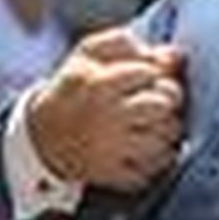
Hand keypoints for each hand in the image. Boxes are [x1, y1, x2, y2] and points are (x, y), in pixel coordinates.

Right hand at [27, 27, 183, 193]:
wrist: (44, 135)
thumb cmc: (75, 88)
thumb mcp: (88, 54)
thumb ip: (127, 45)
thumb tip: (174, 56)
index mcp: (98, 83)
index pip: (150, 71)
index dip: (156, 72)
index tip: (147, 77)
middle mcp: (106, 117)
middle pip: (163, 104)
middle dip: (168, 100)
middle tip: (157, 102)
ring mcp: (110, 149)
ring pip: (165, 138)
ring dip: (166, 131)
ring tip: (152, 125)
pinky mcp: (114, 174)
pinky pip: (154, 168)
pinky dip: (158, 159)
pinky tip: (146, 148)